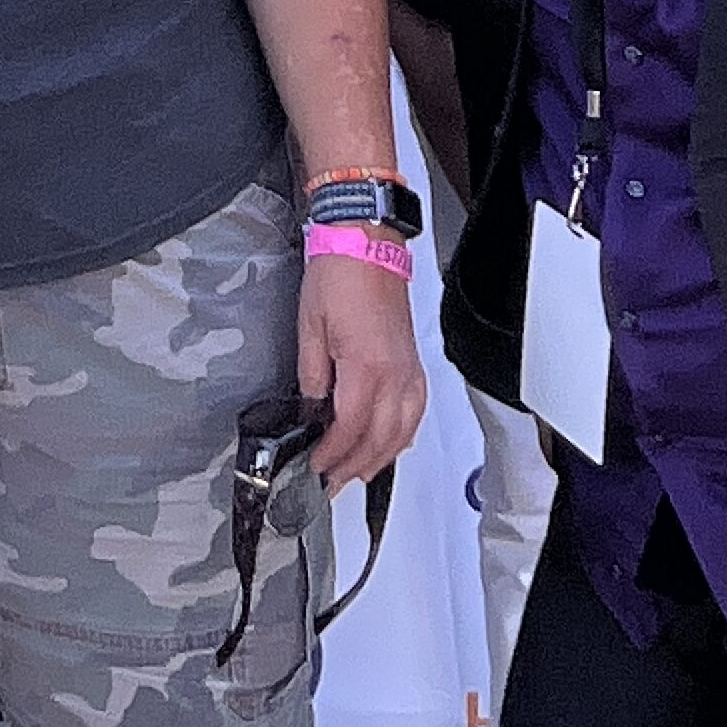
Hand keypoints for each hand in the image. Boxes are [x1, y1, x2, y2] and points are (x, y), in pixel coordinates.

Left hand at [298, 252, 425, 491]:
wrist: (367, 244)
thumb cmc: (339, 276)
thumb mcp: (310, 327)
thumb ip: (311, 375)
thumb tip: (311, 408)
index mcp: (366, 368)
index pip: (349, 430)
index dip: (331, 456)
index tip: (315, 468)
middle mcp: (395, 375)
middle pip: (378, 440)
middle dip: (353, 468)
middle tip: (331, 482)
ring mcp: (409, 371)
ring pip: (402, 433)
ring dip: (380, 459)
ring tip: (357, 473)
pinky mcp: (414, 364)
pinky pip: (415, 414)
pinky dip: (402, 437)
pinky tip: (390, 443)